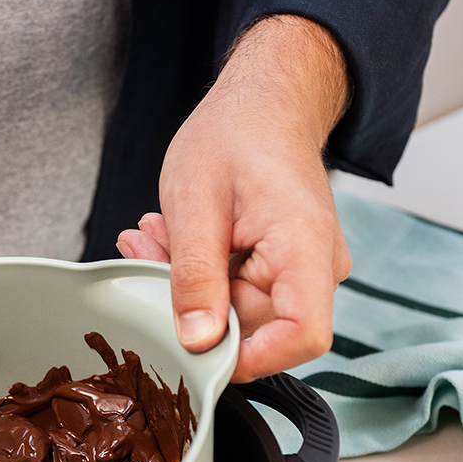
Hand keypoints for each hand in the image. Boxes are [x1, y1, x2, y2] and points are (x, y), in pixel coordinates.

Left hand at [117, 15, 352, 381]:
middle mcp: (315, 266)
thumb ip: (194, 275)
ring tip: (154, 237)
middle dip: (191, 304)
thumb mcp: (195, 201)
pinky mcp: (281, 269)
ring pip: (236, 312)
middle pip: (255, 327)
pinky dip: (198, 273)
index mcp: (304, 245)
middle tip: (146, 255)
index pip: (301, 335)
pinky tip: (172, 239)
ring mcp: (301, 270)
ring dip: (186, 284)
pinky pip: (235, 292)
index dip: (250, 358)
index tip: (194, 348)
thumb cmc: (236, 134)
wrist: (265, 103)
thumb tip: (196, 340)